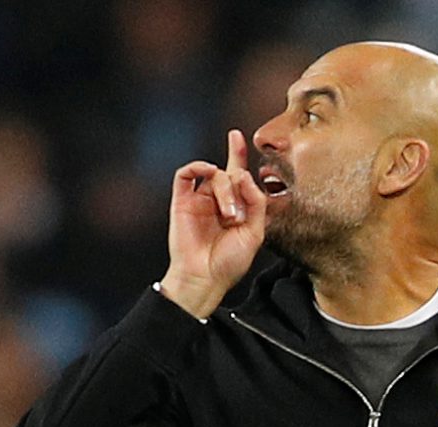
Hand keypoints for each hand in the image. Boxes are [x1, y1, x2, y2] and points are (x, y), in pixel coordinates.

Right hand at [159, 129, 266, 317]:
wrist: (204, 278)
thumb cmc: (229, 262)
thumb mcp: (254, 233)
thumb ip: (256, 203)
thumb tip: (245, 175)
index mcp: (236, 208)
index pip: (238, 175)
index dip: (238, 154)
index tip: (237, 135)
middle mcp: (217, 201)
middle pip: (231, 175)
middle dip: (238, 189)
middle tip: (236, 216)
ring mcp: (199, 200)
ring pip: (214, 175)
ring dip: (225, 190)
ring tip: (227, 215)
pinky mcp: (181, 202)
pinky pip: (186, 174)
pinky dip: (197, 167)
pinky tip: (207, 172)